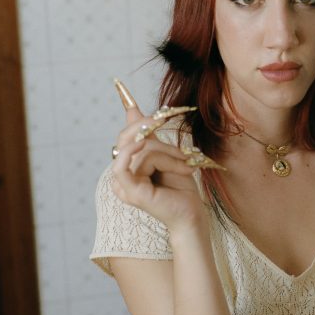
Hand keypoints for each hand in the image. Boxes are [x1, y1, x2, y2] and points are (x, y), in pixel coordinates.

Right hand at [110, 81, 220, 231]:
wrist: (193, 212)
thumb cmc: (182, 189)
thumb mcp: (167, 155)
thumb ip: (150, 136)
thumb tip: (134, 110)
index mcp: (129, 168)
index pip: (127, 136)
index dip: (136, 119)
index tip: (143, 101)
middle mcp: (121, 176)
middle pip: (128, 138)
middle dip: (152, 131)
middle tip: (169, 126)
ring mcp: (122, 185)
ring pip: (138, 149)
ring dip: (166, 152)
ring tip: (185, 162)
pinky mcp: (128, 191)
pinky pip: (122, 165)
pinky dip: (135, 152)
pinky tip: (144, 143)